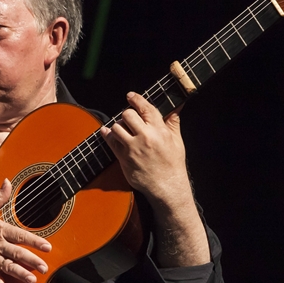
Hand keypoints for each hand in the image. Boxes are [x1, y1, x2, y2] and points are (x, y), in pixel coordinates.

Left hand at [100, 92, 192, 207]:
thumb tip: (176, 107)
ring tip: (123, 129)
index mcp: (159, 131)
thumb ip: (173, 122)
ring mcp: (132, 148)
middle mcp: (144, 137)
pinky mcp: (123, 158)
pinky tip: (107, 132)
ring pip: (116, 127)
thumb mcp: (177, 141)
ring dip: (118, 126)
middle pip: (127, 115)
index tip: (130, 96)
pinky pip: (110, 142)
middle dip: (127, 114)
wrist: (167, 186)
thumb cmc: (173, 164)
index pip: (145, 108)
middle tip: (130, 119)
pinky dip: (107, 135)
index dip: (136, 99)